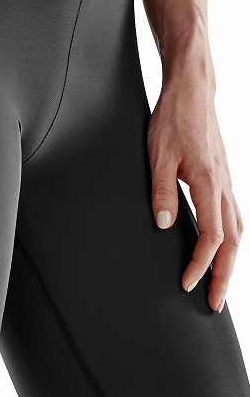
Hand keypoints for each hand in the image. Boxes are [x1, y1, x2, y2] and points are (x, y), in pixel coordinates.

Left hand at [148, 65, 242, 311]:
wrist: (192, 93)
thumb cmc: (172, 120)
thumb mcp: (157, 155)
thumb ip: (160, 191)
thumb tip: (164, 224)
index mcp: (209, 183)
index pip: (212, 237)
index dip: (200, 264)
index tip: (186, 284)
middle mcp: (225, 186)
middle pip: (233, 242)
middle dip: (225, 276)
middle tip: (215, 303)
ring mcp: (228, 182)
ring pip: (239, 231)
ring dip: (231, 261)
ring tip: (220, 284)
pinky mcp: (225, 178)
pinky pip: (235, 217)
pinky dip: (232, 240)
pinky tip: (223, 249)